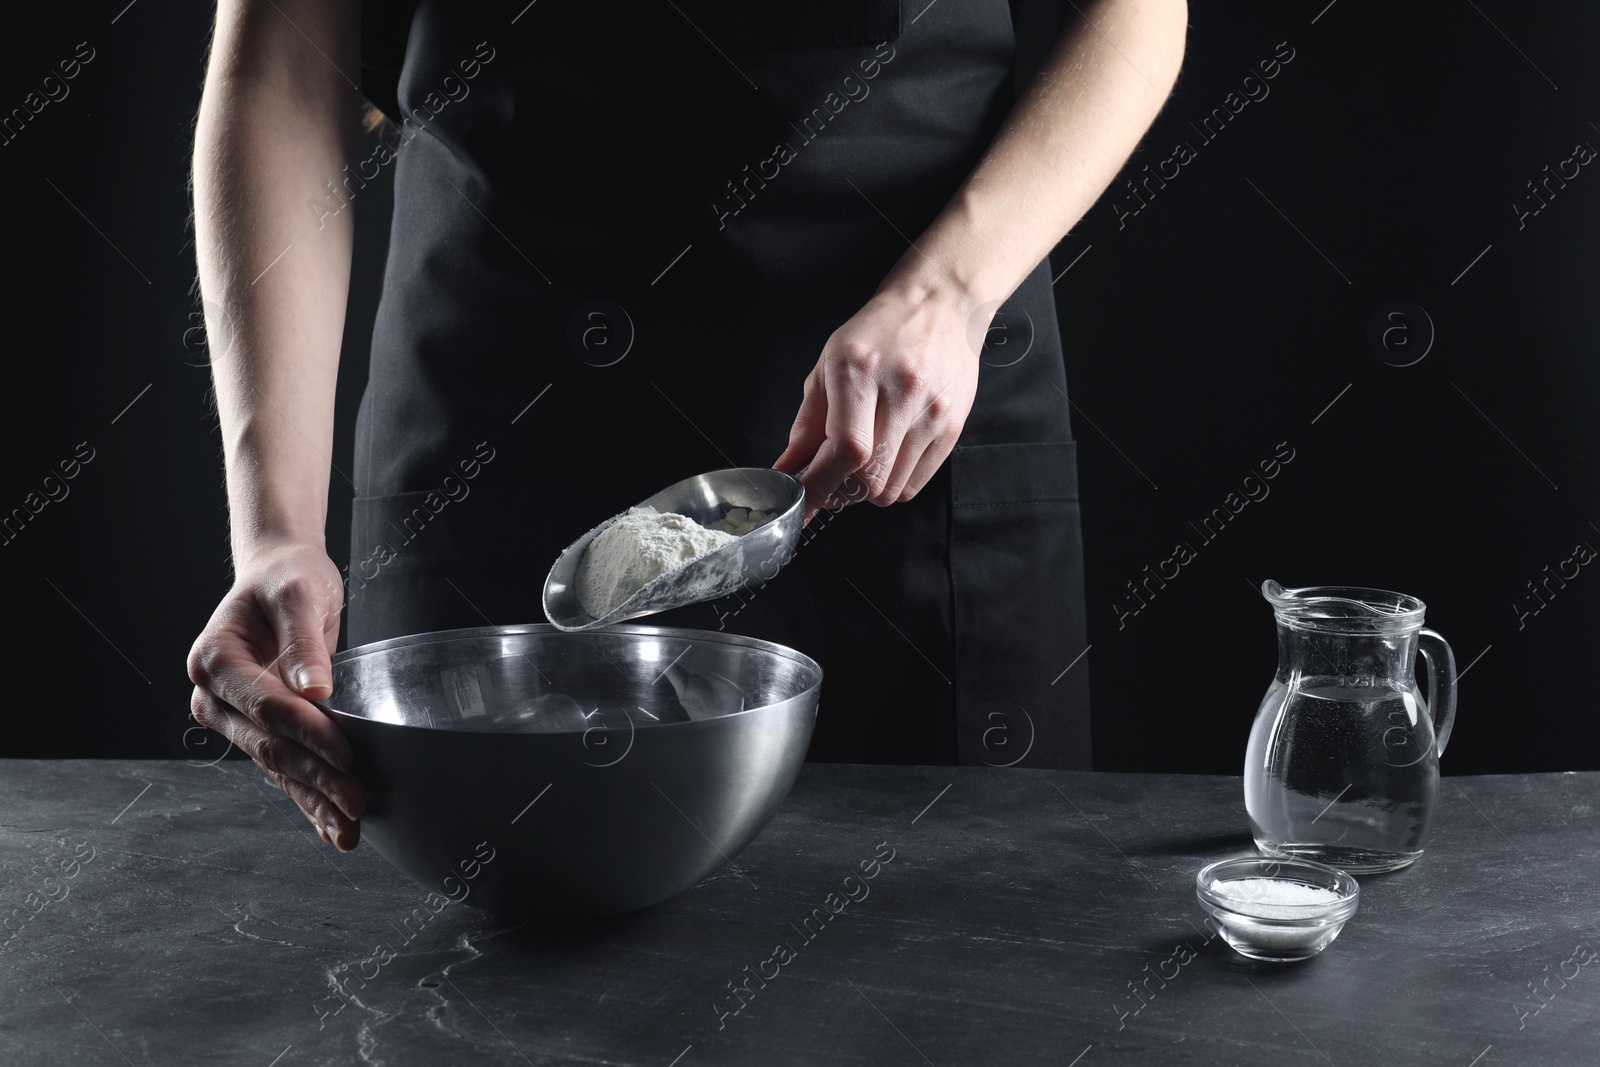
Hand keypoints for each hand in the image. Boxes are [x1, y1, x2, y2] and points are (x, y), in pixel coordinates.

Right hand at [186, 541, 362, 849]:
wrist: (278, 576)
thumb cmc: (287, 579)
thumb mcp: (298, 594)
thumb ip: (303, 640)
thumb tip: (315, 690)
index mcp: (215, 659)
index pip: (267, 706)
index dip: (308, 732)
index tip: (346, 753)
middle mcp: (216, 695)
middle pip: (271, 744)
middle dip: (316, 777)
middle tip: (357, 802)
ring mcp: (235, 717)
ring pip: (277, 766)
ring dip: (314, 800)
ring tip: (349, 831)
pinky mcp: (259, 729)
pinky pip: (283, 769)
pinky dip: (308, 798)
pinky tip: (332, 827)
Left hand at [774, 281, 980, 521]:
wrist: (939, 304)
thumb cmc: (879, 332)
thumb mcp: (829, 364)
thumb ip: (807, 423)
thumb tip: (788, 470)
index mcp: (861, 370)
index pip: (845, 450)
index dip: (819, 484)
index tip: (802, 497)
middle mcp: (902, 391)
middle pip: (869, 478)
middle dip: (839, 491)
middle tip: (827, 480)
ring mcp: (932, 412)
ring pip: (892, 489)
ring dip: (866, 489)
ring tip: (859, 463)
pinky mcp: (952, 428)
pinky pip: (915, 483)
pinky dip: (892, 483)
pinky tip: (885, 457)